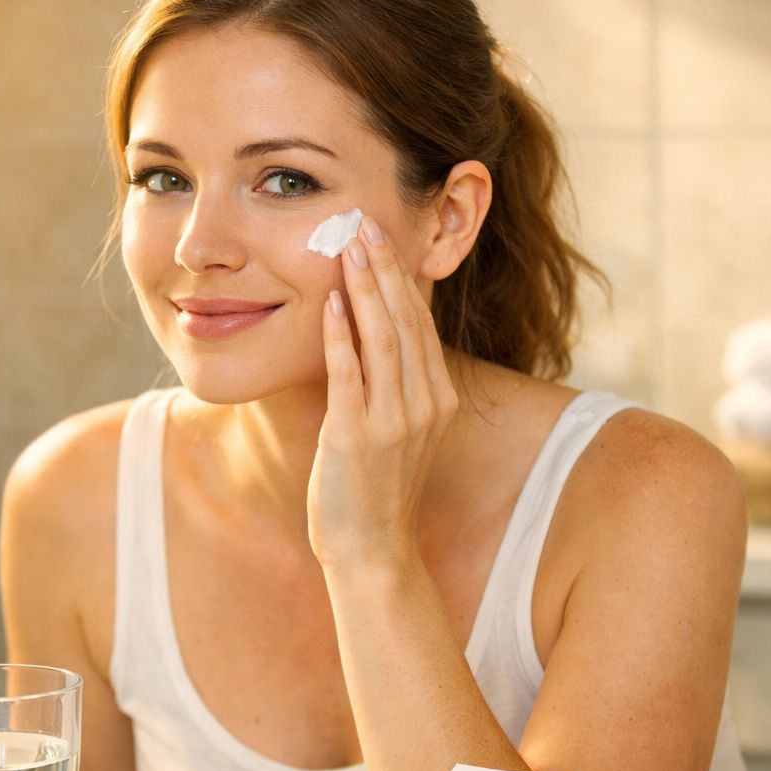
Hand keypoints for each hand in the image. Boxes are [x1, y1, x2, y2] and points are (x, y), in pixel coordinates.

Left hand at [306, 215, 459, 573]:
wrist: (370, 548)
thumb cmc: (376, 487)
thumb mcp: (400, 428)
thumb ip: (398, 382)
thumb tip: (376, 331)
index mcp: (439, 399)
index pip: (421, 324)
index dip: (403, 278)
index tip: (384, 237)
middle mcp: (424, 405)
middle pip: (406, 322)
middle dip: (386, 269)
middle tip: (365, 223)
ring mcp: (393, 423)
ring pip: (383, 340)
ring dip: (365, 289)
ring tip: (350, 247)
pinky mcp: (356, 438)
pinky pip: (350, 376)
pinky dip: (341, 336)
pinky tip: (331, 302)